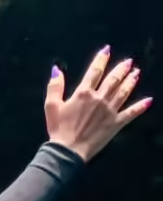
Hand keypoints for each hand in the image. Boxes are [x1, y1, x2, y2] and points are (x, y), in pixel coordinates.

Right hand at [45, 48, 150, 162]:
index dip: (101, 59)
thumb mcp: (51, 105)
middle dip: (121, 69)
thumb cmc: (58, 128)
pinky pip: (131, 113)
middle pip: (113, 80)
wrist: (69, 150)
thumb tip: (56, 69)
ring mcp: (110, 111)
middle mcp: (99, 99)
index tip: (107, 50)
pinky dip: (140, 107)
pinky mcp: (116, 123)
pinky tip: (149, 100)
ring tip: (136, 73)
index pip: (94, 71)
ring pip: (123, 92)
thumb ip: (55, 86)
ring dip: (131, 82)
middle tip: (129, 62)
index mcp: (83, 93)